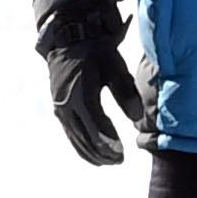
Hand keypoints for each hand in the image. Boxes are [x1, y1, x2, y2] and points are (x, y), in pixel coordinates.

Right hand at [38, 0, 148, 167]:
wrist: (68, 37)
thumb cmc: (95, 50)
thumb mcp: (113, 67)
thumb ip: (125, 93)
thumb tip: (138, 118)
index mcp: (82, 98)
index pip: (98, 130)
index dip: (111, 145)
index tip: (123, 154)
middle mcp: (67, 107)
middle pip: (85, 139)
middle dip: (102, 153)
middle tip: (119, 161)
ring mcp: (60, 108)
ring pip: (75, 139)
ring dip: (91, 152)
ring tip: (107, 161)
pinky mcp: (58, 107)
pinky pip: (69, 132)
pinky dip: (80, 144)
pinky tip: (91, 152)